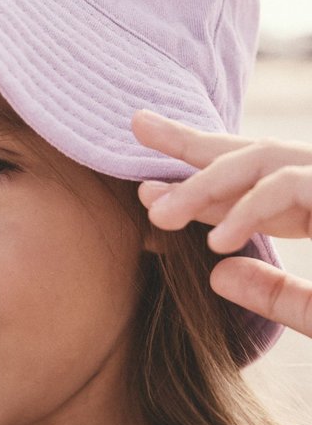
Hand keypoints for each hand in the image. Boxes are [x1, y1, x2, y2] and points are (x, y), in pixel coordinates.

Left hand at [132, 110, 311, 336]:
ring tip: (158, 213)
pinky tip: (215, 241)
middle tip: (137, 126)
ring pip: (265, 160)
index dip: (200, 177)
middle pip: (256, 154)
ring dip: (206, 183)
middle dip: (193, 143)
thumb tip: (217, 274)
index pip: (255, 185)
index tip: (148, 182)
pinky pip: (289, 185)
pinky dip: (249, 207)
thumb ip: (280, 298)